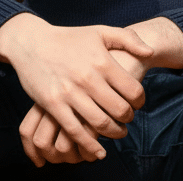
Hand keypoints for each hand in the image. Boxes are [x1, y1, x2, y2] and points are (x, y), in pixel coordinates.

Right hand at [10, 17, 182, 165]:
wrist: (32, 42)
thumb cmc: (70, 38)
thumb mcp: (101, 31)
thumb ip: (129, 39)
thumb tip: (150, 52)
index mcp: (102, 61)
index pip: (133, 90)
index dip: (140, 101)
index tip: (138, 103)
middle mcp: (88, 79)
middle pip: (119, 109)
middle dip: (128, 118)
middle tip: (128, 119)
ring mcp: (69, 93)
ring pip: (99, 123)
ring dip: (113, 132)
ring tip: (118, 132)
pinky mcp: (53, 105)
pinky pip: (74, 130)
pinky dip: (89, 145)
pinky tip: (99, 151)